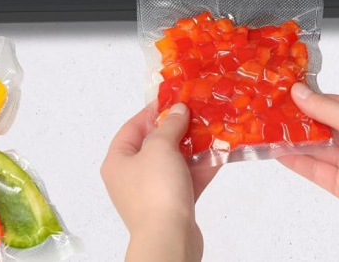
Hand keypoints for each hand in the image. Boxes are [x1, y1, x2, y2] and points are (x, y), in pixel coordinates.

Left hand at [101, 103, 219, 261]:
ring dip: (194, 148)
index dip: (152, 112)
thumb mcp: (160, 147)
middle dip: (178, 130)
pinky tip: (221, 154)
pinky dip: (201, 168)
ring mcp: (151, 192)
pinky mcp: (171, 206)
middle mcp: (130, 176)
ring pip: (174, 163)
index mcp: (117, 161)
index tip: (173, 99)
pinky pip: (186, 180)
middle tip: (198, 114)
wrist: (169, 239)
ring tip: (213, 130)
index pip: (131, 127)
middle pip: (154, 145)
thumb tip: (178, 110)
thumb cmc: (155, 190)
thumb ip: (170, 126)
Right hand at [279, 83, 338, 224]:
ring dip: (292, 140)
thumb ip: (326, 109)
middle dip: (296, 120)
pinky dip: (295, 162)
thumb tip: (299, 92)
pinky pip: (314, 171)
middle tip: (270, 111)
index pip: (333, 104)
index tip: (284, 94)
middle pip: (321, 127)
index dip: (308, 99)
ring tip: (268, 130)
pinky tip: (278, 152)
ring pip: (315, 148)